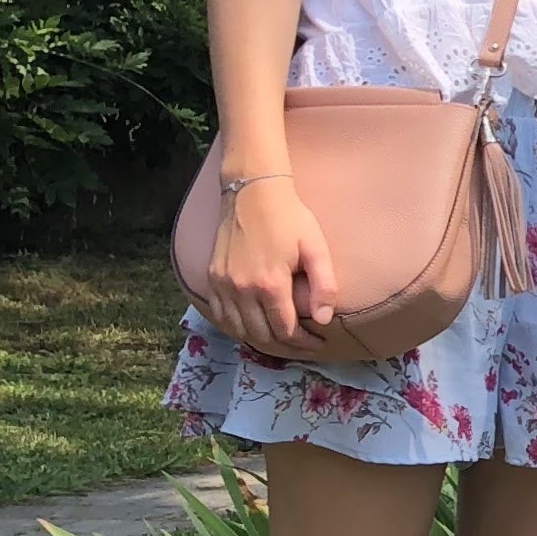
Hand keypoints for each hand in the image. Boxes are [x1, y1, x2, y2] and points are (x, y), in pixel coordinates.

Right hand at [206, 176, 337, 352]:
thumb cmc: (290, 217)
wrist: (252, 190)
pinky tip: (252, 325)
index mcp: (270, 284)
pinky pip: (220, 315)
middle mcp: (242, 289)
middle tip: (302, 342)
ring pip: (239, 329)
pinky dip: (236, 326)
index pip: (286, 330)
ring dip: (260, 339)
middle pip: (262, 335)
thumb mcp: (316, 248)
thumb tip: (324, 320)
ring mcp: (223, 285)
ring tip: (280, 337)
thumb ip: (323, 286)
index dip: (304, 342)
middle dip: (285, 344)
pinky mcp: (212, 277)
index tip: (318, 343)